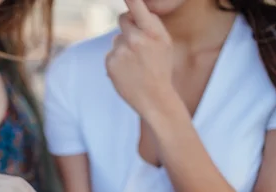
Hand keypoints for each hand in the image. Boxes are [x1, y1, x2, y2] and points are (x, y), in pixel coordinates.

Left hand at [106, 0, 173, 116]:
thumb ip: (152, 24)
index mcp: (151, 32)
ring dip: (123, 47)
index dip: (131, 0)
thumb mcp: (165, 43)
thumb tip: (136, 10)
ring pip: (116, 39)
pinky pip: (111, 54)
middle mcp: (135, 39)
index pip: (137, 7)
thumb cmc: (161, 68)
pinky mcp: (110, 62)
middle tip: (138, 44)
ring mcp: (121, 51)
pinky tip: (127, 72)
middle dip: (128, 27)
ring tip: (135, 65)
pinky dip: (117, 61)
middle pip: (122, 19)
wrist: (154, 98)